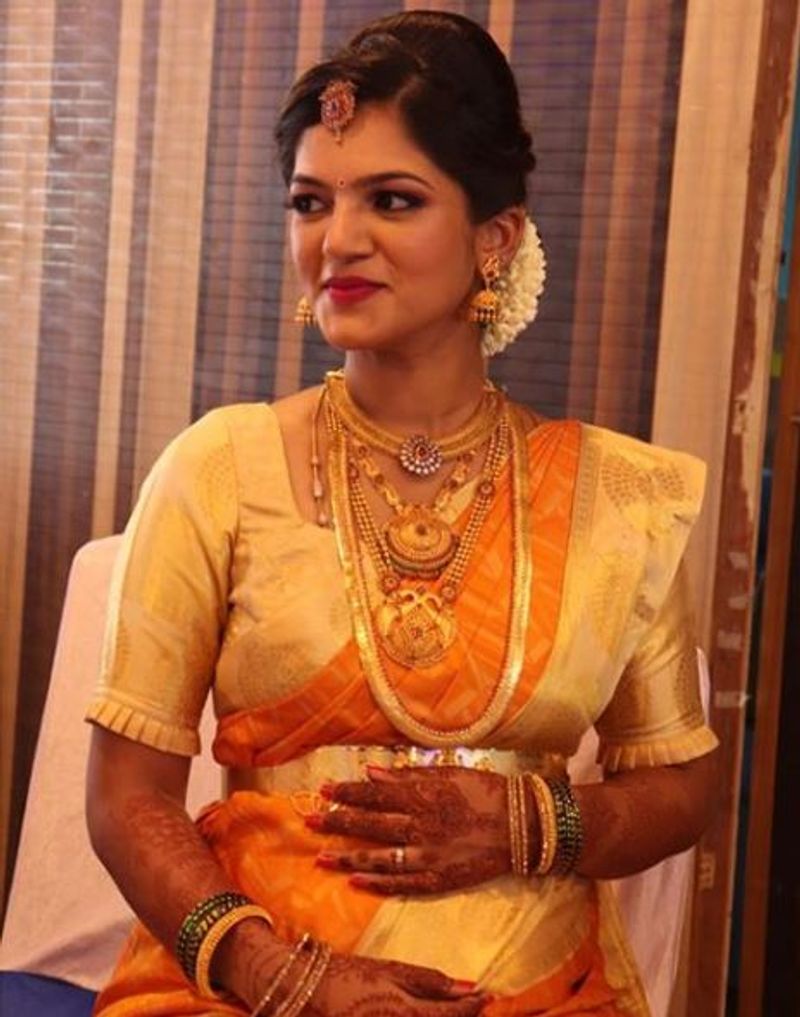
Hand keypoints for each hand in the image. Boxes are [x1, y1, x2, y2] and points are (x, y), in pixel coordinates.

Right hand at [305, 952, 487, 1016]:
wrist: (311, 991)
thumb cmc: (353, 975)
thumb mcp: (392, 971)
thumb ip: (430, 982)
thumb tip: (470, 986)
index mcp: (404, 1012)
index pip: (451, 1016)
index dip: (474, 1008)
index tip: (488, 995)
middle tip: (473, 1006)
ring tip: (449, 1010)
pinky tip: (422, 1014)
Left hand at [307, 765, 528, 894]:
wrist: (522, 826)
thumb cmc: (485, 792)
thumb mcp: (449, 773)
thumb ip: (409, 775)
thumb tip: (372, 772)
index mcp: (422, 795)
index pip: (374, 793)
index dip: (347, 793)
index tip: (323, 791)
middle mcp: (419, 826)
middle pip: (369, 824)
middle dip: (336, 823)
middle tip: (309, 821)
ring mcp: (426, 857)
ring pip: (377, 858)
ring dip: (347, 858)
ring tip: (321, 858)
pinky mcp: (437, 880)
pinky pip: (400, 884)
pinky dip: (376, 883)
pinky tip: (354, 882)